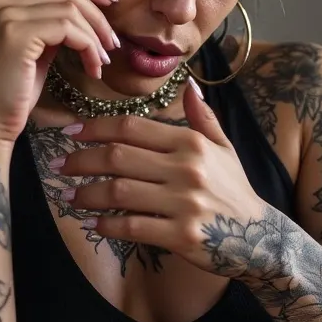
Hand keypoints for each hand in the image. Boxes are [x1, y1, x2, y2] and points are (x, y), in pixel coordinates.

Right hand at [0, 0, 119, 144]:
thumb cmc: (11, 93)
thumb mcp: (34, 48)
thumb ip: (51, 23)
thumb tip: (88, 11)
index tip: (109, 4)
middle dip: (96, 13)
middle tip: (112, 41)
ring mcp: (5, 14)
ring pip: (70, 8)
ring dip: (95, 35)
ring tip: (102, 60)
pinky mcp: (17, 34)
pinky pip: (68, 28)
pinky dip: (88, 47)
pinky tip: (93, 68)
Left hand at [52, 82, 265, 273]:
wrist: (260, 237)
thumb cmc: (234, 190)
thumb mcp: (224, 148)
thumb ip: (203, 117)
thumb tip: (189, 84)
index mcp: (191, 142)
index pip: (131, 128)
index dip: (95, 128)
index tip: (71, 133)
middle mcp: (187, 168)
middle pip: (118, 157)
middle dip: (81, 160)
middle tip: (60, 166)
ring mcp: (184, 202)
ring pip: (119, 192)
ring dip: (87, 194)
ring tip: (71, 196)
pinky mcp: (181, 235)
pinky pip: (132, 226)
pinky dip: (107, 224)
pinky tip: (95, 223)